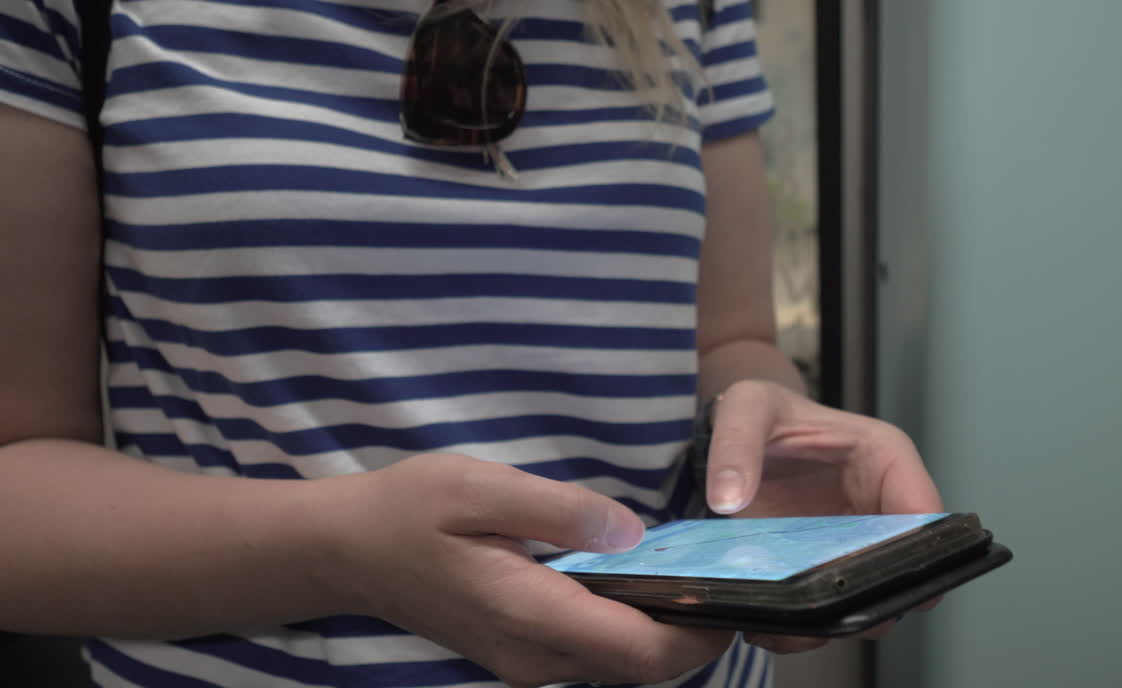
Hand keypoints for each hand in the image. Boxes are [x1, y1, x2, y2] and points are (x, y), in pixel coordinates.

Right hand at [324, 453, 733, 687]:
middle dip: (694, 632)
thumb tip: (632, 532)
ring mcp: (527, 664)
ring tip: (696, 572)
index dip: (699, 634)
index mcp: (530, 616)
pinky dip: (631, 625)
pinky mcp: (522, 653)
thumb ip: (561, 509)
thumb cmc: (412, 510)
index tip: (739, 592)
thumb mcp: (481, 487)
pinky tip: (642, 580)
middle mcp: (535, 658)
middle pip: (640, 668)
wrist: (349, 552)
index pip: (640, 653)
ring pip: (620, 664)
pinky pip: (595, 652)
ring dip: (665, 630)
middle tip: (732, 573)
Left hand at [702, 379, 943, 651]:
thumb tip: (729, 499)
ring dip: (837, 623)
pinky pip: (839, 607)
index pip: (924, 512)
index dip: (914, 555)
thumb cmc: (760, 411)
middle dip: (872, 600)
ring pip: (876, 600)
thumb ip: (735, 443)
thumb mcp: (744, 407)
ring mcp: (862, 542)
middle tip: (818, 617)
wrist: (741, 437)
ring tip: (783, 629)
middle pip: (910, 570)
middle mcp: (886, 505)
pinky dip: (810, 628)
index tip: (868, 582)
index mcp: (885, 457)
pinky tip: (769, 629)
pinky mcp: (833, 566)